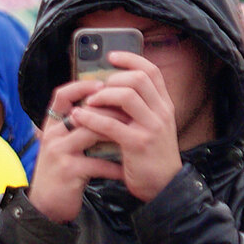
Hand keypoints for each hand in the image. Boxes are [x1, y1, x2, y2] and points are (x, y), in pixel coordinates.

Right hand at [26, 79, 125, 222]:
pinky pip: (99, 163)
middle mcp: (52, 135)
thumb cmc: (59, 174)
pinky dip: (116, 167)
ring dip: (116, 133)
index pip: (61, 96)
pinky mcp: (69, 170)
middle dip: (111, 110)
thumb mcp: (62, 148)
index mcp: (51, 127)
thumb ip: (75, 131)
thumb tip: (102, 112)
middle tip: (133, 111)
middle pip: (84, 112)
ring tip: (134, 134)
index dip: (81, 87)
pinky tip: (126, 170)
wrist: (45, 206)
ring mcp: (59, 152)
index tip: (103, 84)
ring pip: (92, 132)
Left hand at [69, 52, 183, 203]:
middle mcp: (162, 112)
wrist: (163, 187)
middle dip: (113, 78)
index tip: (111, 56)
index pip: (151, 71)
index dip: (131, 59)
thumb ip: (138, 108)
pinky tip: (78, 117)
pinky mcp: (138, 144)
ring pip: (127, 96)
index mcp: (164, 105)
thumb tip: (111, 88)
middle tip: (97, 88)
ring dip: (102, 95)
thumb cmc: (150, 156)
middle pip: (139, 79)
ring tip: (88, 102)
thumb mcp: (151, 127)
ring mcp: (152, 127)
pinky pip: (111, 124)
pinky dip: (91, 118)